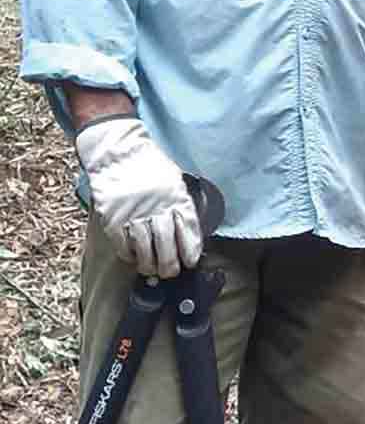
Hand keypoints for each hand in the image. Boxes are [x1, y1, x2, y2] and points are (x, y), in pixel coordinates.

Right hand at [74, 117, 201, 278]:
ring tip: (152, 270)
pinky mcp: (113, 218)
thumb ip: (180, 203)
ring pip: (145, 250)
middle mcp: (157, 209)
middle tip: (171, 272)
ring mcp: (134, 215)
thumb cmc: (149, 165)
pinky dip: (129, 255)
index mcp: (176, 198)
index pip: (188, 231)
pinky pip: (123, 245)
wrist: (117, 151)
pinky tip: (133, 258)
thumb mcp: (174, 180)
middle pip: (167, 246)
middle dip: (171, 265)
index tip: (191, 261)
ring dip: (149, 265)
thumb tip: (185, 230)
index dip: (190, 250)